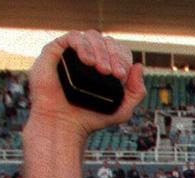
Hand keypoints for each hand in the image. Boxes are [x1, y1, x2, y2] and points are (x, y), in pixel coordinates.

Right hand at [25, 30, 145, 140]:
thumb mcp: (122, 110)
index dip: (122, 58)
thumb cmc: (90, 118)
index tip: (120, 76)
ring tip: (101, 69)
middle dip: (113, 55)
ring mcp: (72, 53)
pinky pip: (73, 37)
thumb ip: (136, 92)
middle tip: (111, 73)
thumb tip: (139, 66)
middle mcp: (89, 57)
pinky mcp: (55, 51)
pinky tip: (88, 61)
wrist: (62, 124)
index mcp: (104, 66)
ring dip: (100, 50)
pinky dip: (83, 46)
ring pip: (92, 36)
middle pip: (107, 41)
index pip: (119, 50)